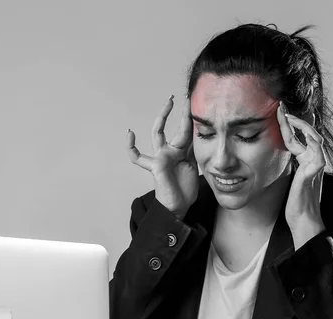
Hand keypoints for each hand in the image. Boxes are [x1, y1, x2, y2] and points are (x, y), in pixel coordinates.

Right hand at [127, 95, 198, 219]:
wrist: (178, 206)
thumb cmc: (185, 189)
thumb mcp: (195, 165)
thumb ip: (195, 151)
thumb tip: (202, 134)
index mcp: (180, 151)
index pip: (185, 130)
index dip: (189, 118)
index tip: (193, 104)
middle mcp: (169, 151)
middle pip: (173, 126)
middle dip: (175, 112)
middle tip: (178, 97)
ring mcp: (161, 157)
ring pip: (158, 133)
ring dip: (162, 117)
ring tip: (168, 103)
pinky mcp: (155, 166)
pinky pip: (138, 157)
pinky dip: (131, 147)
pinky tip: (130, 134)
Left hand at [276, 102, 326, 249]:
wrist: (303, 219)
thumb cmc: (295, 203)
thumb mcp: (288, 180)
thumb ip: (287, 168)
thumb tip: (272, 159)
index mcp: (307, 161)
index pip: (298, 138)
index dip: (289, 126)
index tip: (278, 113)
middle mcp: (314, 160)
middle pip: (306, 133)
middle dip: (294, 119)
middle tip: (280, 107)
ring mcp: (317, 164)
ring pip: (312, 136)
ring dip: (299, 124)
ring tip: (285, 115)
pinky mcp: (316, 169)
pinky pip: (315, 149)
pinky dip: (308, 138)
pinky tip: (297, 130)